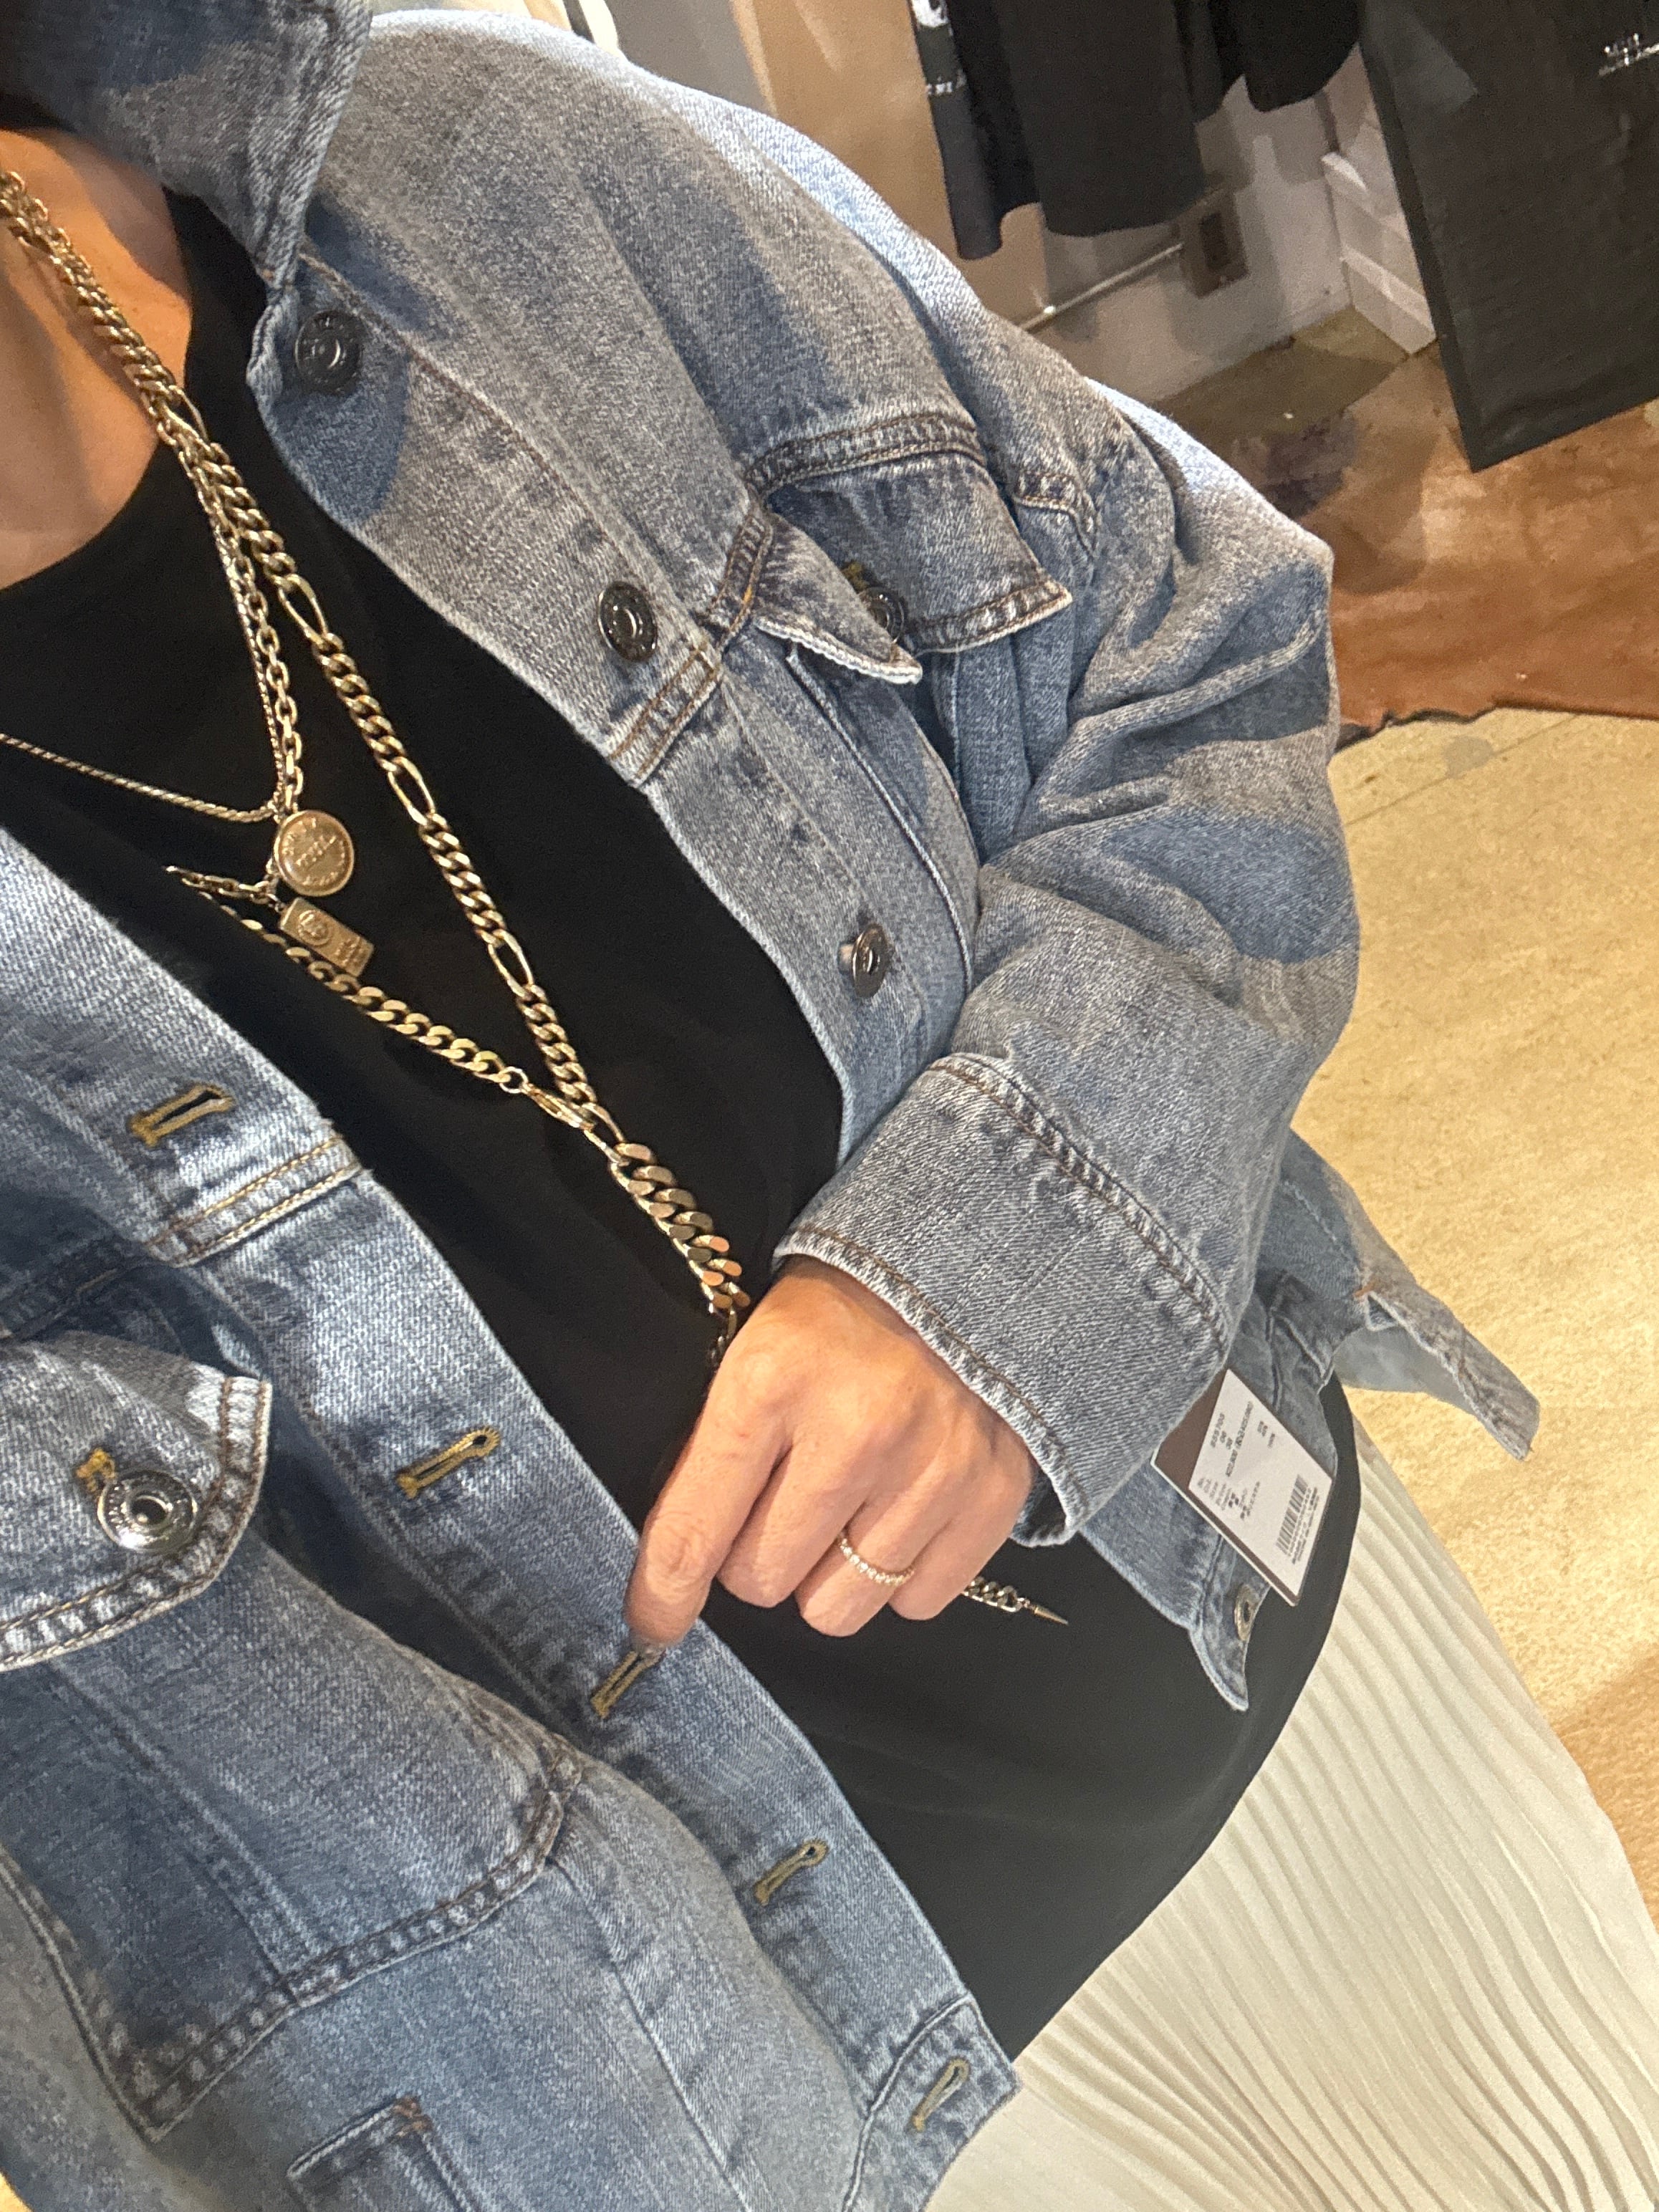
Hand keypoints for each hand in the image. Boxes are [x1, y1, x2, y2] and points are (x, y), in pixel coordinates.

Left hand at [624, 1257, 1034, 1646]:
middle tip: (777, 1506)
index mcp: (771, 1381)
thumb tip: (677, 1566)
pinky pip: (916, 1602)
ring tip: (843, 1510)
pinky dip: (901, 1574)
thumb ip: (714, 1451)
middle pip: (764, 1580)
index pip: (695, 1529)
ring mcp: (931, 1468)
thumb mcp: (754, 1350)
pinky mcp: (991, 1495)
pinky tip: (899, 1512)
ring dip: (828, 1574)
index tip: (653, 1624)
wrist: (964, 1265)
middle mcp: (854, 1430)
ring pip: (838, 1608)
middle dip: (757, 1558)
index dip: (662, 1593)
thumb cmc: (840, 1312)